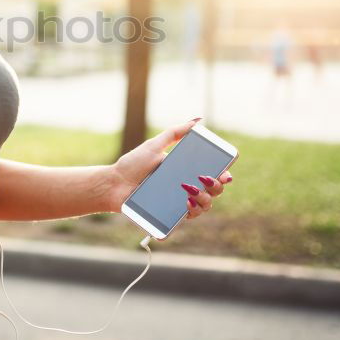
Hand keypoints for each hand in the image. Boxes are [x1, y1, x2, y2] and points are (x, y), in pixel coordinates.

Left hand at [106, 118, 232, 216]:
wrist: (114, 184)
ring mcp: (179, 203)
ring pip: (205, 206)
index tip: (225, 174)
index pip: (213, 174)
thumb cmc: (132, 164)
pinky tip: (186, 204)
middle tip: (205, 179)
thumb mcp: (154, 145)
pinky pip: (187, 219)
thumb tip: (197, 120)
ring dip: (205, 200)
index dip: (224, 175)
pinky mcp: (169, 216)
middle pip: (214, 191)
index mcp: (186, 171)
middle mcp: (186, 188)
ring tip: (191, 191)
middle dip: (216, 187)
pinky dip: (192, 212)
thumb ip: (174, 133)